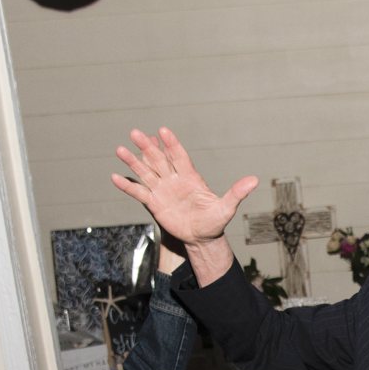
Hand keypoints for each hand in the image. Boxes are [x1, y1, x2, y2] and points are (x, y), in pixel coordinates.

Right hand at [110, 127, 256, 249]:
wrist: (202, 238)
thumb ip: (237, 193)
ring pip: (146, 172)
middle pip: (158, 160)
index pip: (179, 156)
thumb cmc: (215, 222)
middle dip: (147, 147)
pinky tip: (114, 176)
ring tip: (120, 149)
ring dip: (133, 161)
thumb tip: (254, 180)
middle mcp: (174, 180)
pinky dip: (127, 185)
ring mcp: (163, 190)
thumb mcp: (226, 208)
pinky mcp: (154, 203)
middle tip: (135, 132)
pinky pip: (138, 192)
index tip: (162, 131)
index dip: (171, 144)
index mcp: (190, 177)